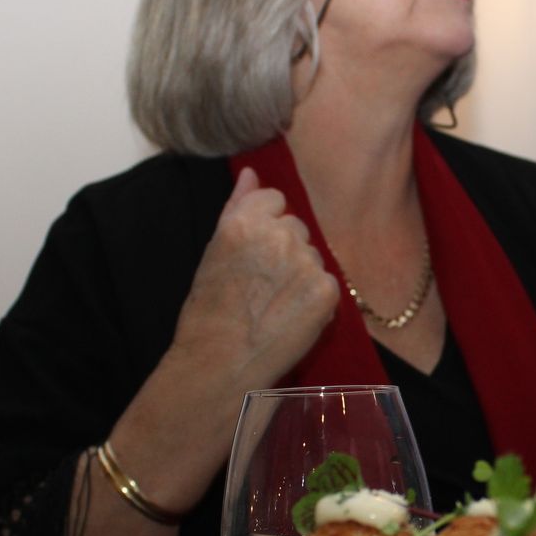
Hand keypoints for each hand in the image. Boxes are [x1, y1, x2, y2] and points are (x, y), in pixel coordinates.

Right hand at [169, 168, 339, 385]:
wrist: (221, 363)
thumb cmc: (208, 312)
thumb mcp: (213, 251)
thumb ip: (236, 206)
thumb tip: (250, 171)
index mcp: (244, 220)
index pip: (274, 200)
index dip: (265, 227)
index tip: (254, 254)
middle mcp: (278, 235)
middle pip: (296, 227)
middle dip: (285, 250)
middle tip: (262, 286)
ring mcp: (305, 262)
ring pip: (313, 256)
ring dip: (301, 274)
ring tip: (274, 306)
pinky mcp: (326, 290)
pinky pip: (327, 283)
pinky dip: (314, 300)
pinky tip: (290, 319)